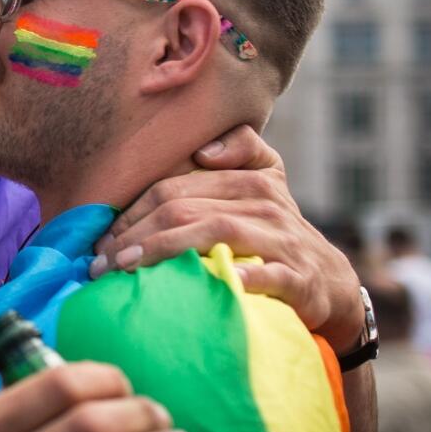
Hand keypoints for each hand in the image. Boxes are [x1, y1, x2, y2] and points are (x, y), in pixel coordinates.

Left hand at [89, 125, 363, 353]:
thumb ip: (240, 150)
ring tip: (127, 270)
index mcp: (249, 178)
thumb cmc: (276, 232)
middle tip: (100, 262)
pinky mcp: (298, 277)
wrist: (331, 283)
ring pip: (215, 233)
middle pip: (185, 208)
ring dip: (164, 250)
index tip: (99, 241)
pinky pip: (267, 274)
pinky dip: (240, 276)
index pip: (173, 188)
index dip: (130, 212)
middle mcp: (265, 202)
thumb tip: (204, 149)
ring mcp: (282, 239)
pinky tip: (214, 282)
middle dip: (134, 235)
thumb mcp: (266, 182)